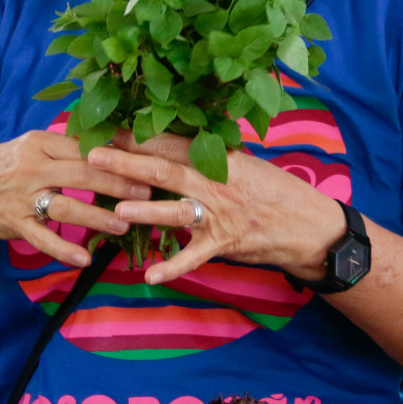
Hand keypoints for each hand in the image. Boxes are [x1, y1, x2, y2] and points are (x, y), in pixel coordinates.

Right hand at [0, 130, 153, 267]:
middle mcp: (33, 167)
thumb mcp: (31, 148)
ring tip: (124, 226)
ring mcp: (22, 196)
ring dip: (98, 216)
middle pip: (84, 172)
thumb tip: (112, 145)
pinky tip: (84, 260)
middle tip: (149, 192)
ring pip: (66, 205)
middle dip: (119, 183)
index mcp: (41, 143)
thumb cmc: (1, 167)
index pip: (87, 146)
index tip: (147, 162)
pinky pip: (41, 238)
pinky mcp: (13, 223)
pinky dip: (63, 250)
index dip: (119, 156)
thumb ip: (66, 148)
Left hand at [90, 136, 346, 285]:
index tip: (108, 128)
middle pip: (166, 171)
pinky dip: (174, 266)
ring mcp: (220, 215)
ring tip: (117, 210)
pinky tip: (150, 275)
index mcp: (220, 158)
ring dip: (147, 211)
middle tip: (94, 156)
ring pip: (178, 211)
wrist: (309, 225)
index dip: (140, 136)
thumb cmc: (275, 191)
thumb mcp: (245, 164)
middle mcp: (217, 183)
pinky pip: (195, 256)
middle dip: (128, 164)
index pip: (174, 143)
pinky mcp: (225, 244)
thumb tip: (173, 143)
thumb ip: (211, 157)